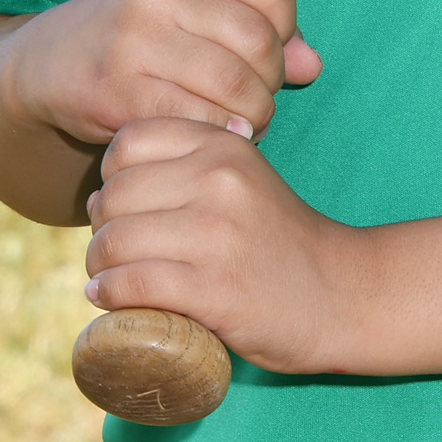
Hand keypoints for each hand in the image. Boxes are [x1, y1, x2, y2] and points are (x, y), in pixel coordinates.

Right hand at [0, 0, 320, 150]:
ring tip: (239, 125)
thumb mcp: (193, 13)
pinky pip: (195, 120)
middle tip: (254, 104)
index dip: (285, 33)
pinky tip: (209, 138)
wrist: (47, 64)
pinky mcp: (114, 91)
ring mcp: (133, 40)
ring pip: (234, 87)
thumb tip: (311, 65)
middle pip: (259, 43)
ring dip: (251, 119)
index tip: (263, 57)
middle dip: (269, 85)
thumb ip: (258, 30)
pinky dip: (215, 136)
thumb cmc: (139, 38)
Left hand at [82, 119, 360, 375]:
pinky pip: (131, 283)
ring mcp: (216, 235)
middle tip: (117, 252)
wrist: (340, 296)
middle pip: (114, 194)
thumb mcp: (242, 180)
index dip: (113, 177)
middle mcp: (219, 181)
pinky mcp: (212, 288)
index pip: (128, 142)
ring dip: (100, 266)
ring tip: (109, 278)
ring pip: (114, 240)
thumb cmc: (279, 242)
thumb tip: (101, 192)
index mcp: (224, 146)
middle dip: (103, 227)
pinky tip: (111, 299)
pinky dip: (110, 295)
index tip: (127, 208)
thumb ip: (187, 167)